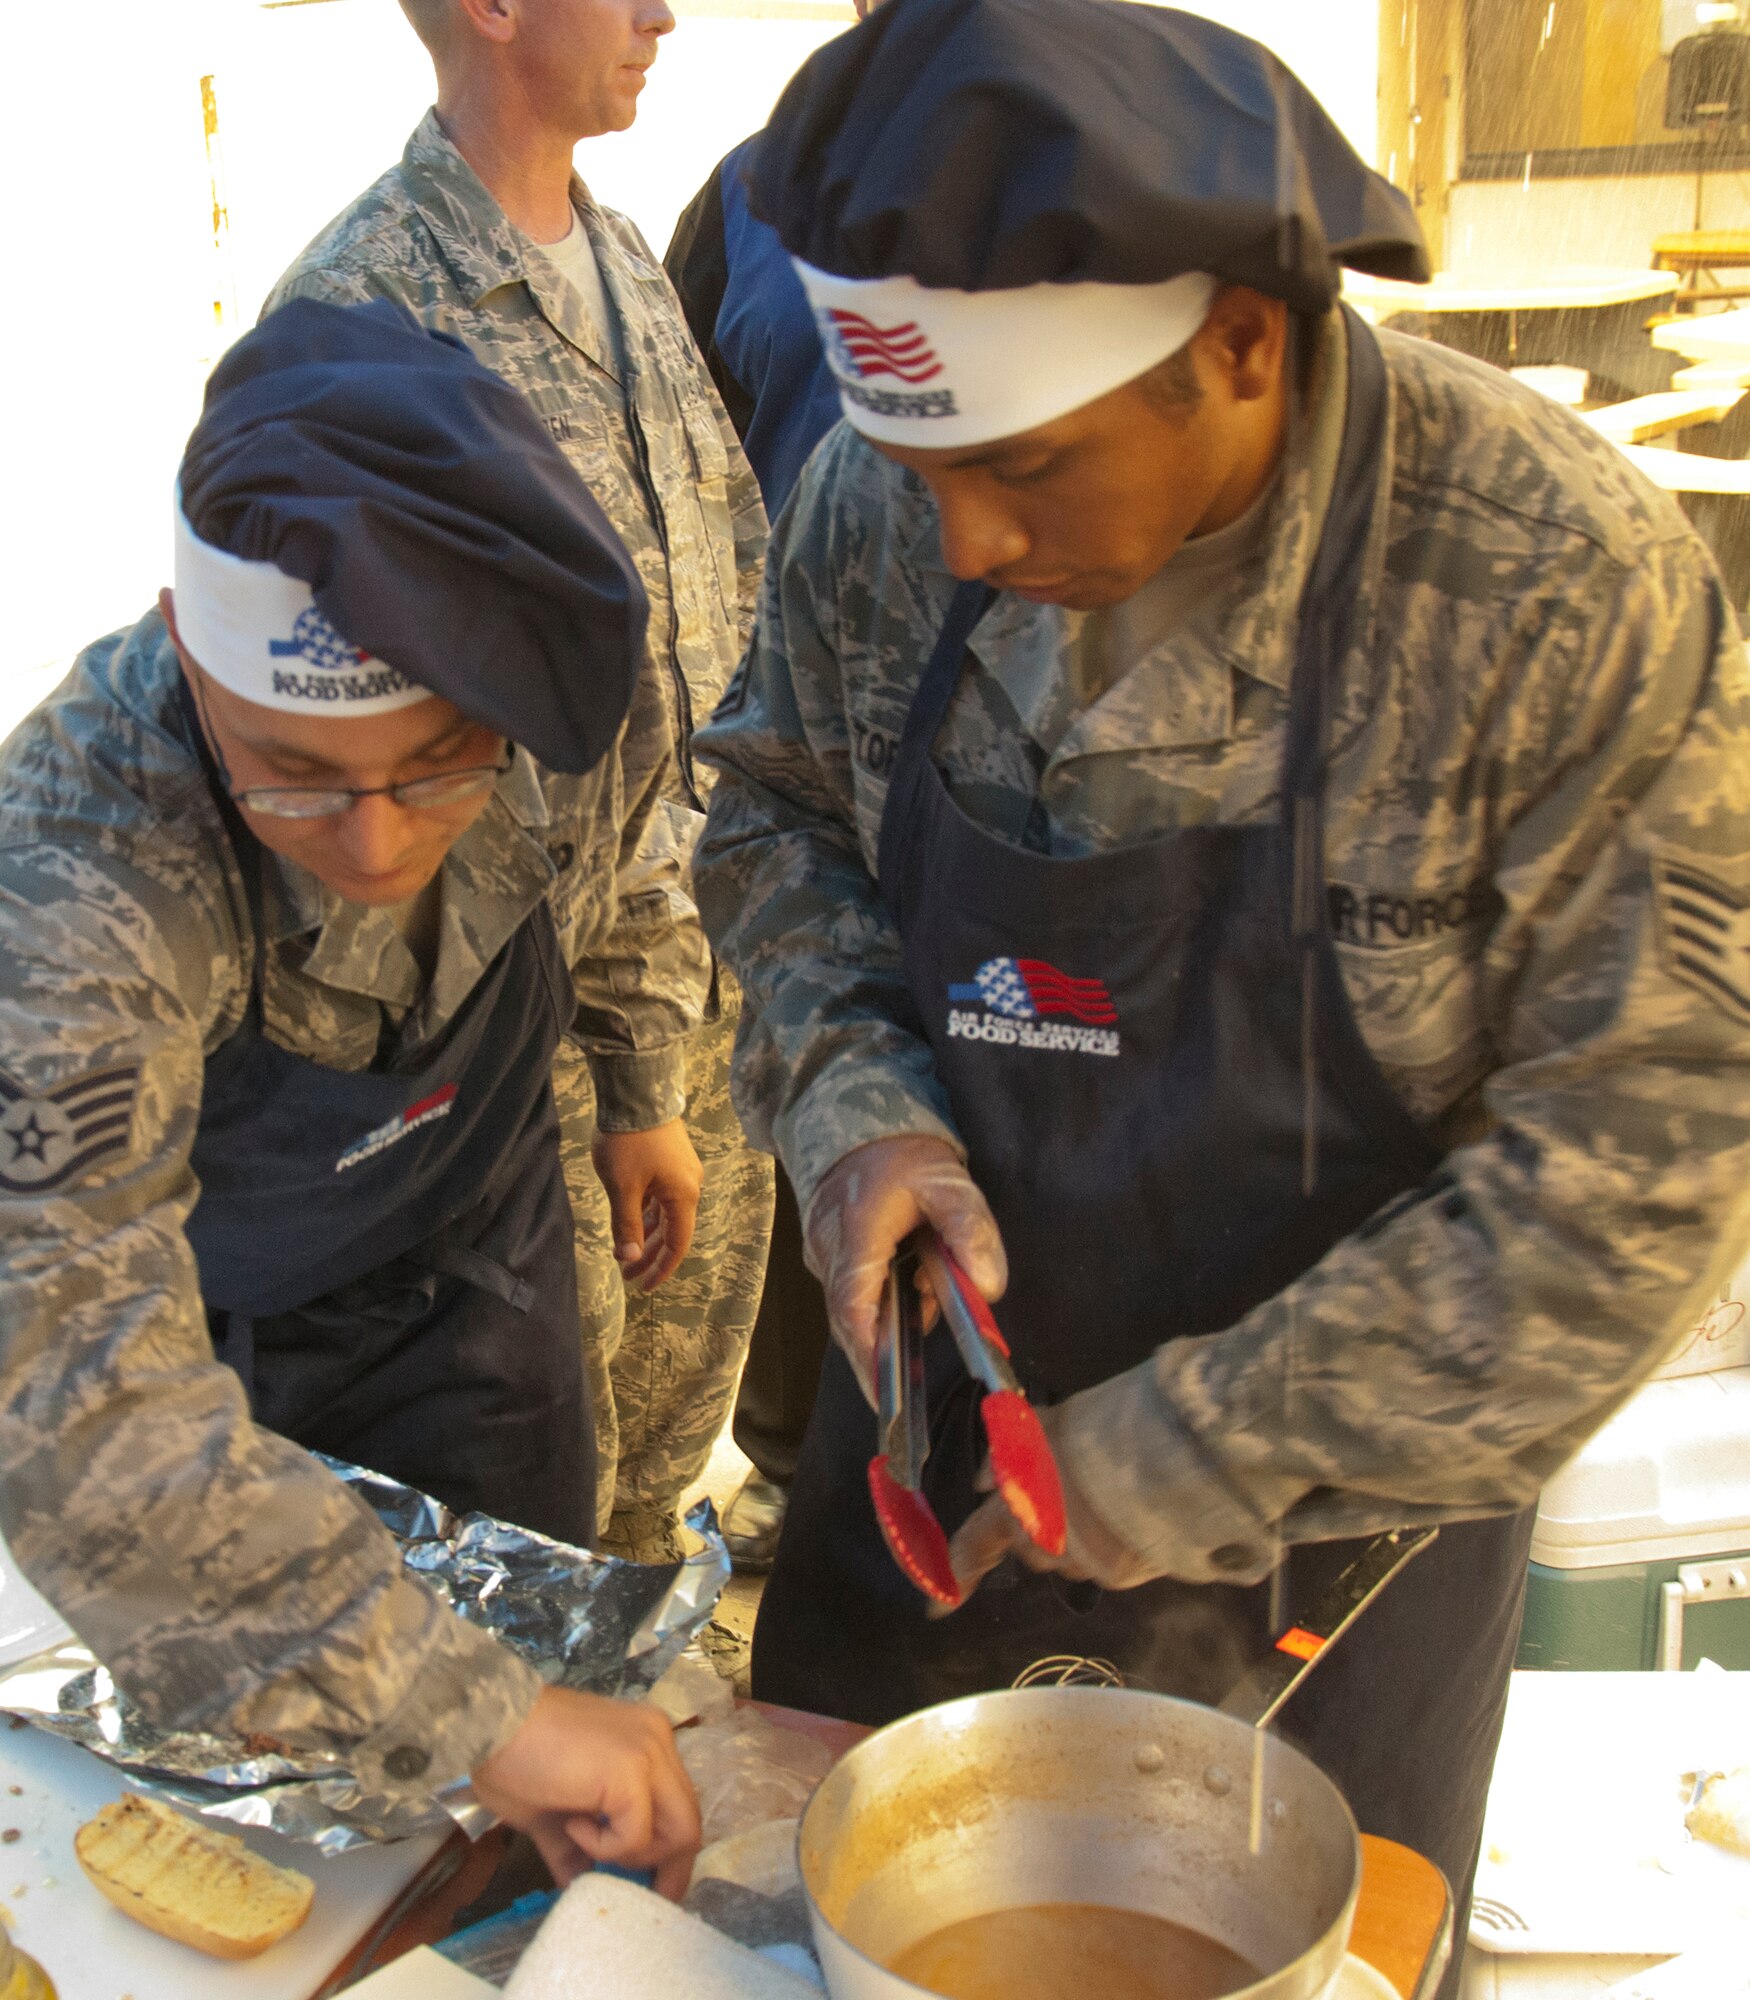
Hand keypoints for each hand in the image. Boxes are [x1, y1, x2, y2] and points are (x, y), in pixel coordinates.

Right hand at [471, 1685, 700, 1896]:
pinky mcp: (631, 1771)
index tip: (651, 1887)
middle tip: (636, 1893)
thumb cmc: (513, 1759)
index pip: (678, 1806)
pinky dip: (606, 1848)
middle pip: (690, 1821)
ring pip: (680, 1831)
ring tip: (589, 1843)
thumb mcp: (555, 1809)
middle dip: (669, 1870)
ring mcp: (650, 1752)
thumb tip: (580, 1885)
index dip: (668, 1853)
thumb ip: (577, 1846)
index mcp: (647, 1742)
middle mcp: (659, 1741)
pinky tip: (574, 1824)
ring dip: (635, 1857)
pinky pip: (637, 1836)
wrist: (489, 1723)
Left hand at [593, 1120, 702, 1290]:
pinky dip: (648, 1213)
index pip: (677, 1245)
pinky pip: (662, 1196)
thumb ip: (626, 1225)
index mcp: (683, 1196)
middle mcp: (689, 1186)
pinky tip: (632, 1220)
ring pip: (666, 1213)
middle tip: (625, 1274)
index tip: (642, 1286)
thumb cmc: (629, 1142)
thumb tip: (628, 1258)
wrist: (637, 1092)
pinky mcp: (671, 1159)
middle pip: (673, 1231)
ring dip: (647, 1234)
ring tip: (624, 1251)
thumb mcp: (623, 1187)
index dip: (660, 1268)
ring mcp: (682, 1171)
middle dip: (649, 1254)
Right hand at [802, 1135, 1005, 1401]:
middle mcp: (828, 1249)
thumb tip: (989, 1288)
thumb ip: (970, 1230)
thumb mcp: (947, 1181)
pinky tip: (913, 1286)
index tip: (886, 1393)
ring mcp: (820, 1252)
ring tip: (928, 1299)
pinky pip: (849, 1292)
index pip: (854, 1304)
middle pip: (848, 1318)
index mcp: (856, 1233)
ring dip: (886, 1323)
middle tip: (909, 1387)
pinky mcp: (824, 1252)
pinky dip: (880, 1304)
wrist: (856, 1118)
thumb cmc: (902, 1153)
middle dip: (879, 1355)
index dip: (869, 1352)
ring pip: (849, 1308)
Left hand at [944, 1402, 1155, 1606]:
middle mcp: (1039, 1547)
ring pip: (1070, 1554)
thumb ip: (1005, 1457)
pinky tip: (1130, 1512)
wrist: (1155, 1460)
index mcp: (1013, 1509)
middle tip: (1073, 1486)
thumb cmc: (1091, 1436)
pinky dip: (1113, 1542)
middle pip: (1031, 1545)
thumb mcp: (1038, 1429)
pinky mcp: (1115, 1577)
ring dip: (1082, 1532)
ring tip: (1110, 1491)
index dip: (958, 1573)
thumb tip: (982, 1482)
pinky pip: (1105, 1561)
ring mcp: (1078, 1566)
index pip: (974, 1545)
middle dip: (1044, 1523)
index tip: (938, 1608)